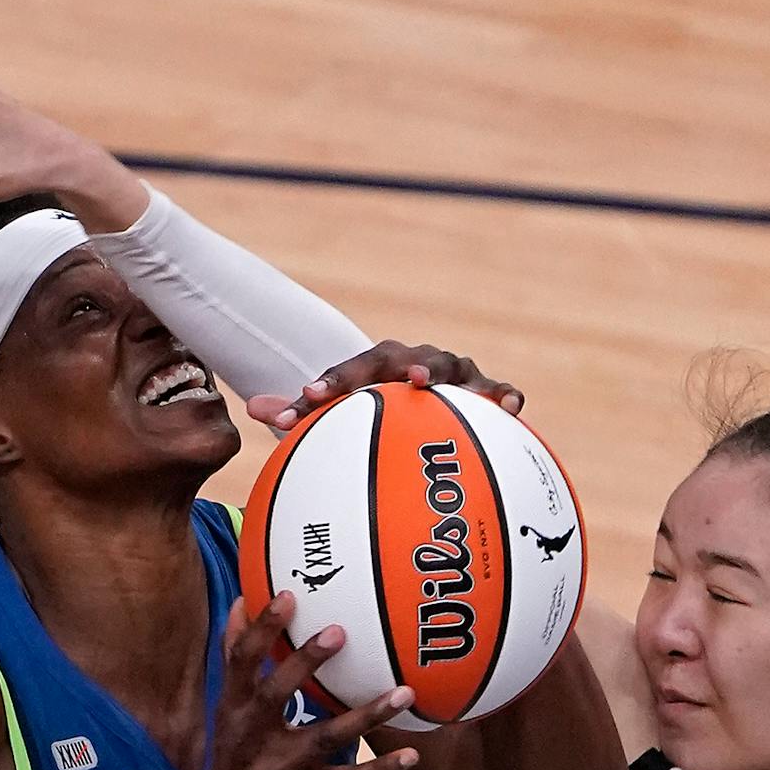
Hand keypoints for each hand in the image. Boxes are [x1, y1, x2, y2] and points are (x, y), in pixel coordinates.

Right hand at [194, 594, 419, 769]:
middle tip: (340, 631)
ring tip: (405, 692)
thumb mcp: (227, 714)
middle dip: (305, 662)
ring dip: (367, 714)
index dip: (262, 629)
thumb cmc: (234, 764)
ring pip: (324, 736)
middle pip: (275, 693)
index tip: (288, 596)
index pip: (240, 661)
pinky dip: (380, 768)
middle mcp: (251, 737)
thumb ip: (235, 661)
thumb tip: (241, 602)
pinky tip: (411, 754)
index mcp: (233, 710)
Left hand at [245, 340, 523, 430]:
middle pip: (413, 358)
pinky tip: (514, 410)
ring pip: (460, 368)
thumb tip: (255, 409)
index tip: (310, 395)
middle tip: (411, 381)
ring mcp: (453, 374)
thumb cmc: (368, 407)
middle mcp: (416, 361)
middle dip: (412, 367)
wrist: (412, 391)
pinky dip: (507, 396)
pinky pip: (499, 392)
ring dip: (463, 378)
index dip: (333, 381)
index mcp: (375, 363)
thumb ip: (298, 410)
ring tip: (471, 391)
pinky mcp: (483, 394)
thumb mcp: (332, 411)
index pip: (352, 368)